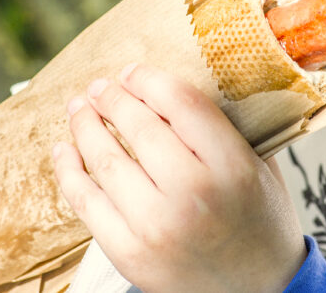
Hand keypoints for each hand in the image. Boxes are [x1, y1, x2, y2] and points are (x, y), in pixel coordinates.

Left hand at [53, 63, 305, 292]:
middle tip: (99, 86)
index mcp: (231, 166)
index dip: (148, 79)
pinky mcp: (130, 254)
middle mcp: (192, 194)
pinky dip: (69, 171)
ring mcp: (156, 227)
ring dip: (85, 127)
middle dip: (112, 98)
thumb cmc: (261, 222)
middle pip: (138, 126)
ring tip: (79, 109)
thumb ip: (225, 127)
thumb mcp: (260, 166)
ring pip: (105, 160)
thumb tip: (173, 88)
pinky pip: (86, 202)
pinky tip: (64, 150)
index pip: (179, 102)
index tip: (133, 71)